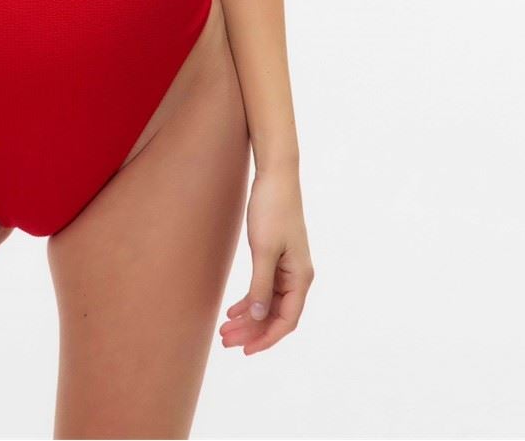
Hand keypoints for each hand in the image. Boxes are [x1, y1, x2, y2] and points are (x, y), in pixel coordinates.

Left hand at [220, 164, 313, 354]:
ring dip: (248, 318)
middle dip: (252, 331)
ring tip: (224, 329)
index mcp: (301, 277)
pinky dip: (249, 301)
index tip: (245, 350)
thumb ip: (261, 285)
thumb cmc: (272, 208)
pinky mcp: (277, 257)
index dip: (266, 338)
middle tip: (225, 341)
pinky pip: (264, 288)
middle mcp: (297, 276)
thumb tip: (258, 317)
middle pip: (275, 315)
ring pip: (268, 303)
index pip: (286, 320)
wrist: (275, 175)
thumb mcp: (264, 249)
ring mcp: (288, 267)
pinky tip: (232, 310)